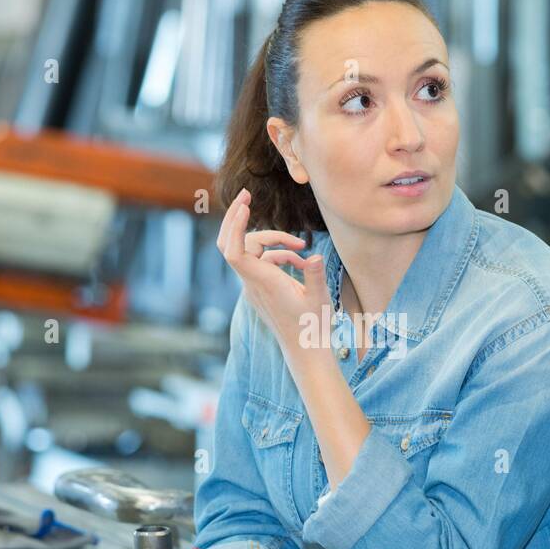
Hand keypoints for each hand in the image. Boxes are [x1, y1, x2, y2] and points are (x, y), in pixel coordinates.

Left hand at [217, 188, 332, 354]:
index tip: (247, 204)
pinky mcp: (260, 290)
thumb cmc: (313, 327)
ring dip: (272, 241)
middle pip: (230, 244)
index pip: (234, 251)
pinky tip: (300, 262)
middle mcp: (253, 283)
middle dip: (235, 219)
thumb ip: (314, 275)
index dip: (234, 225)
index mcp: (264, 283)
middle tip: (247, 196)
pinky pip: (261, 263)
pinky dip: (278, 256)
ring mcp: (254, 287)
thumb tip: (314, 256)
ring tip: (301, 246)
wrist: (306, 352)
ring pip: (250, 251)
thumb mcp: (319, 299)